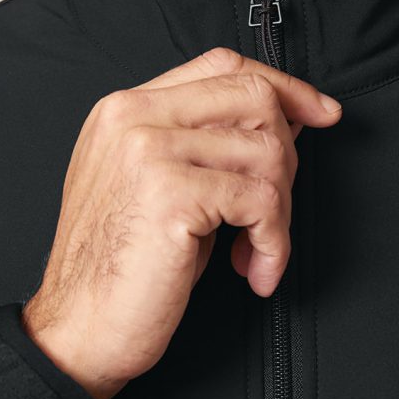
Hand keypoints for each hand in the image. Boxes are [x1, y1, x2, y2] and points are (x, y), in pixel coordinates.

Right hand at [21, 46, 342, 398]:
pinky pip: (260, 200)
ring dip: (279, 213)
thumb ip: (208, 146)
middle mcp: (132, 117)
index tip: (320, 113)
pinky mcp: (169, 193)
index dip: (283, 86)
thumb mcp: (162, 188)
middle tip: (273, 215)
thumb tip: (286, 124)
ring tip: (256, 253)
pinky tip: (252, 271)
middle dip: (287, 158)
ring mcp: (148, 149)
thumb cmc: (124, 269)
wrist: (78, 331)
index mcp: (126, 109)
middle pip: (253, 97)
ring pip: (266, 151)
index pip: (223, 66)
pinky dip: (273, 242)